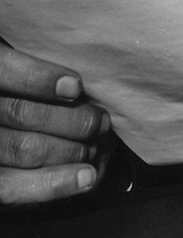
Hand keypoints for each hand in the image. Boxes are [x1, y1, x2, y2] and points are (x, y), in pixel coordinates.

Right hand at [0, 44, 110, 206]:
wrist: (3, 136)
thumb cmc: (24, 95)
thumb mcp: (22, 66)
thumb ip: (37, 67)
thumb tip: (77, 82)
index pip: (5, 69)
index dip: (40, 79)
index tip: (76, 87)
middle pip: (21, 113)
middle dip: (70, 119)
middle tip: (101, 121)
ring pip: (25, 148)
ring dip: (70, 149)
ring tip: (96, 147)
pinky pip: (13, 187)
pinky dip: (54, 183)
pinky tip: (85, 177)